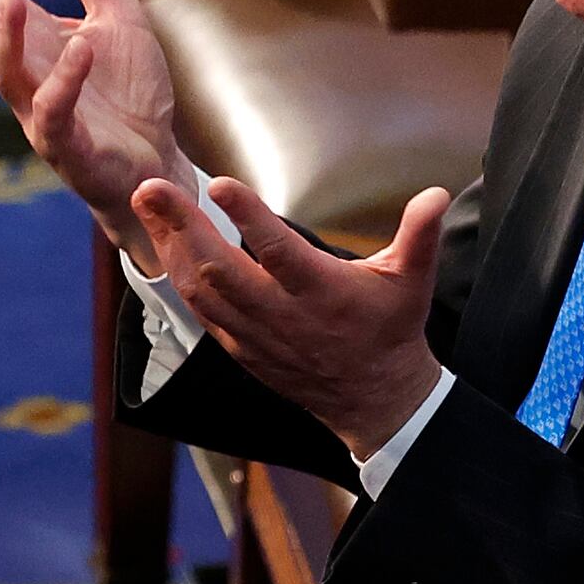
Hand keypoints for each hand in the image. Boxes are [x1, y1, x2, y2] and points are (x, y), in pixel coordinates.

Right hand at [0, 0, 182, 252]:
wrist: (156, 161)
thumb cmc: (130, 93)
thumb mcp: (118, 16)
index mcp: (36, 41)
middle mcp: (28, 75)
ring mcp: (41, 112)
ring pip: (5, 74)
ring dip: (3, 35)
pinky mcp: (68, 147)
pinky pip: (57, 113)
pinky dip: (66, 81)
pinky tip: (81, 49)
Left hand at [134, 168, 452, 456]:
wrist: (376, 400)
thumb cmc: (391, 331)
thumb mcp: (412, 282)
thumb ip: (420, 235)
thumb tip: (436, 193)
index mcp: (322, 293)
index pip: (279, 252)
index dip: (248, 218)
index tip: (220, 183)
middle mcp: (281, 315)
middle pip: (219, 269)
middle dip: (181, 226)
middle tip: (150, 187)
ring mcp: (255, 334)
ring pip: (200, 290)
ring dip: (168, 246)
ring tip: (146, 205)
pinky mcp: (241, 347)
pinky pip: (200, 311)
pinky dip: (176, 277)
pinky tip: (161, 245)